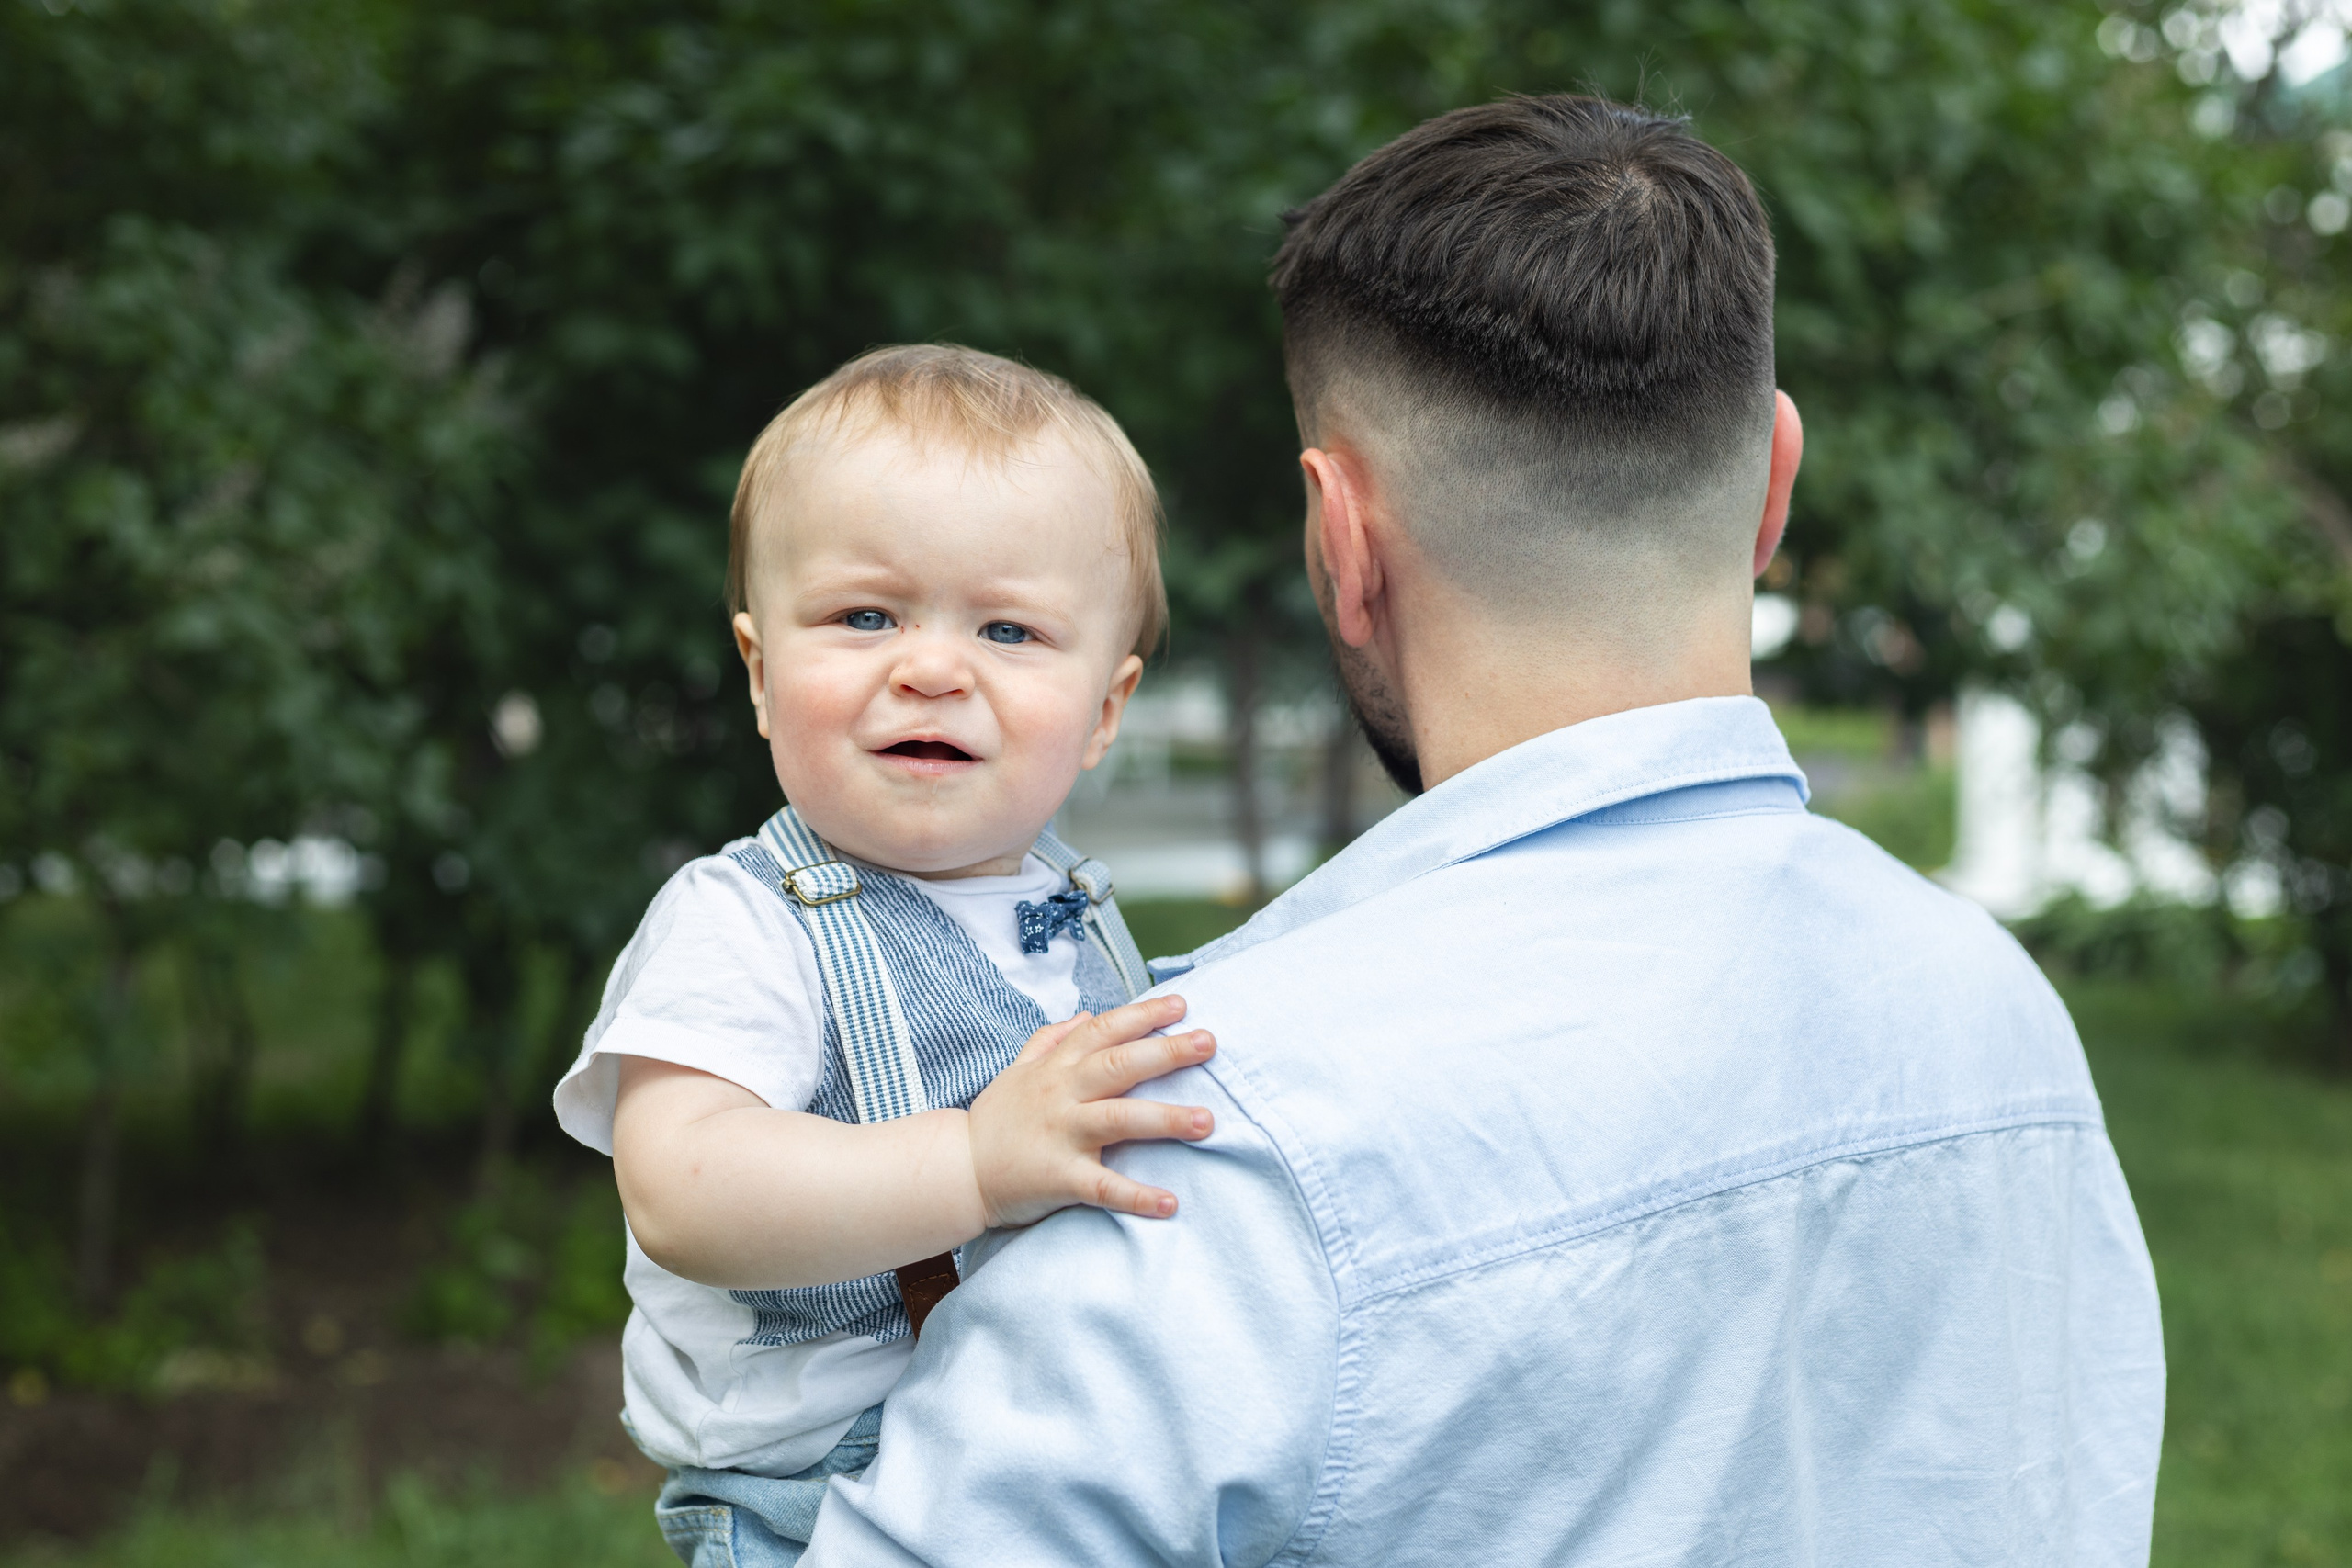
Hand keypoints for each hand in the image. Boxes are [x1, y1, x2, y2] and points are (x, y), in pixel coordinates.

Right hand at [966, 994, 1216, 1228]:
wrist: (955, 1170)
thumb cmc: (994, 1121)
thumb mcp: (1017, 1070)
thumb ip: (1050, 1040)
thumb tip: (1085, 1016)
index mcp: (1056, 1068)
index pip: (1103, 1030)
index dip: (1142, 1014)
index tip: (1181, 1004)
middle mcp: (1061, 1094)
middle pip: (1120, 1065)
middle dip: (1167, 1052)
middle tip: (1210, 1043)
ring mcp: (1061, 1134)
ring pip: (1118, 1119)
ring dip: (1165, 1119)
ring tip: (1207, 1121)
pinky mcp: (1058, 1176)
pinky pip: (1102, 1187)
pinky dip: (1136, 1196)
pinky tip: (1170, 1203)